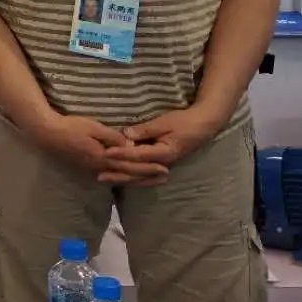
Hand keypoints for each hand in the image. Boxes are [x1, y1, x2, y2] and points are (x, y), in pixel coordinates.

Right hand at [28, 112, 168, 184]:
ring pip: (119, 179)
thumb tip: (131, 145)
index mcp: (103, 158)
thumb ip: (113, 137)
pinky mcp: (87, 169)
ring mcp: (93, 170)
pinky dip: (123, 179)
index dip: (148, 167)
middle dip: (147, 177)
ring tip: (150, 180)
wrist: (48, 134)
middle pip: (128, 176)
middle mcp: (100, 169)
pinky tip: (127, 178)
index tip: (164, 169)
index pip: (131, 165)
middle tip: (164, 178)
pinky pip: (110, 177)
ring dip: (137, 180)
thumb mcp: (94, 127)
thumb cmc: (71, 127)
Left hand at [101, 107, 221, 173]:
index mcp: (164, 153)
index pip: (138, 156)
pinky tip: (121, 178)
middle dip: (118, 174)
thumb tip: (126, 134)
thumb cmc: (183, 122)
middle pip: (137, 172)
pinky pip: (144, 174)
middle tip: (99, 175)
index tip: (106, 153)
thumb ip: (146, 129)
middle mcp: (163, 164)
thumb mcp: (164, 123)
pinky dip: (133, 177)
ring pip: (140, 176)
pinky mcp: (161, 164)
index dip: (121, 154)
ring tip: (106, 179)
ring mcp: (162, 165)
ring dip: (123, 178)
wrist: (202, 126)